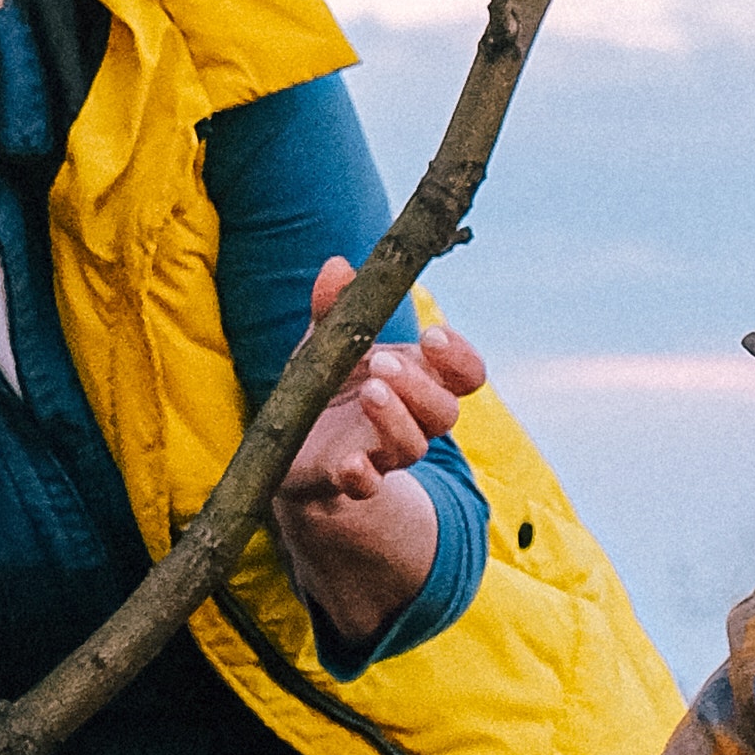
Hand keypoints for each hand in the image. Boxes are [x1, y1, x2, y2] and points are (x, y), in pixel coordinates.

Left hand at [270, 254, 489, 652]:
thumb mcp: (325, 341)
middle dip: (420, 385)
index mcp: (417, 380)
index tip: (432, 335)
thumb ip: (334, 307)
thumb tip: (337, 266)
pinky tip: (349, 463)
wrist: (288, 448)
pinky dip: (362, 477)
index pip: (466, 375)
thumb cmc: (322, 385)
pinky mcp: (347, 480)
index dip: (460, 357)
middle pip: (444, 412)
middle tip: (383, 361)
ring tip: (368, 391)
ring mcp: (381, 453)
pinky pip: (367, 487)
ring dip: (395, 419)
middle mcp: (411, 420)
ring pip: (413, 447)